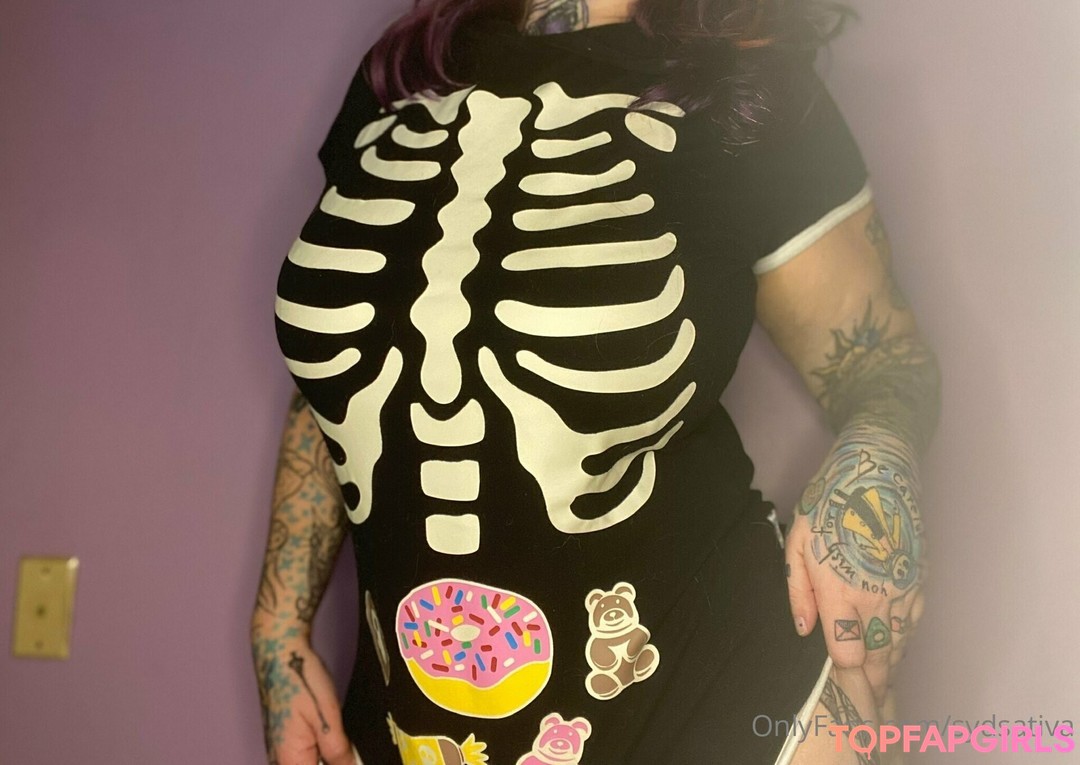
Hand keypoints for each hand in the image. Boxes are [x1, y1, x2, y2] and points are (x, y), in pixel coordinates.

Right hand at [252, 634, 360, 764]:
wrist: (281, 654)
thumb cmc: (301, 680)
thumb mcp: (328, 716)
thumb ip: (338, 751)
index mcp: (290, 760)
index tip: (348, 756)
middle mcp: (280, 760)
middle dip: (335, 761)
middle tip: (349, 747)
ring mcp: (280, 751)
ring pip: (311, 763)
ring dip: (328, 757)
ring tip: (342, 739)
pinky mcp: (284, 741)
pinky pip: (305, 755)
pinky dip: (321, 750)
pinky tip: (333, 735)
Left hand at [784, 430, 925, 708]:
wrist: (879, 468)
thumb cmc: (830, 502)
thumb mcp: (797, 541)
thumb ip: (799, 591)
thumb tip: (803, 631)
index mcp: (842, 590)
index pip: (847, 655)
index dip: (845, 682)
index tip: (842, 701)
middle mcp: (878, 597)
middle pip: (877, 658)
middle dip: (869, 689)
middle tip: (863, 715)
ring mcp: (904, 589)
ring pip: (898, 645)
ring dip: (886, 669)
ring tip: (877, 693)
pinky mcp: (920, 579)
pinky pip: (913, 625)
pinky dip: (902, 643)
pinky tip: (892, 652)